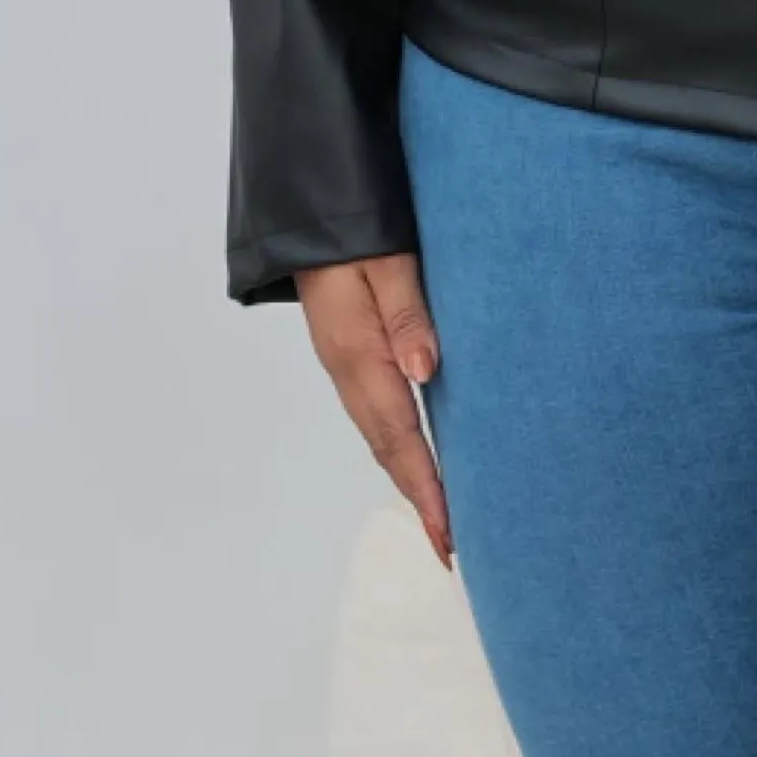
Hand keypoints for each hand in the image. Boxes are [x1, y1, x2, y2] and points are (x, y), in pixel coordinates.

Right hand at [296, 252, 452, 567]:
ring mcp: (343, 363)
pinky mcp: (348, 352)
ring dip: (409, 476)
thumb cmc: (355, 228)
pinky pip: (375, 411)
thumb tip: (427, 373)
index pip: (399, 434)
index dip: (425, 486)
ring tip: (440, 515)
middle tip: (450, 546)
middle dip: (419, 497)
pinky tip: (416, 454)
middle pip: (387, 447)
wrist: (306, 210)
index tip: (449, 531)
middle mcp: (347, 369)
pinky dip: (398, 444)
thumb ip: (407, 315)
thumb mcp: (387, 261)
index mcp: (358, 352)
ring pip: (379, 433)